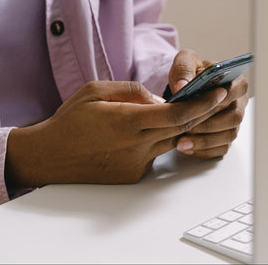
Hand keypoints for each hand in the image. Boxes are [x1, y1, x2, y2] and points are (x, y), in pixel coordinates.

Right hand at [5, 80, 227, 188]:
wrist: (49, 156)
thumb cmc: (70, 120)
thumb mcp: (97, 91)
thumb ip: (133, 91)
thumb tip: (160, 99)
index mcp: (126, 121)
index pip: (177, 114)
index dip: (202, 104)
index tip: (218, 93)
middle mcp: (135, 146)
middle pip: (181, 129)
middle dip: (202, 113)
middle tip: (215, 98)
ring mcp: (135, 164)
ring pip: (171, 141)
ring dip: (182, 126)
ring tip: (189, 109)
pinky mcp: (132, 175)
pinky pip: (156, 153)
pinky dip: (161, 139)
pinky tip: (153, 129)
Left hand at [169, 50, 248, 158]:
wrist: (186, 88)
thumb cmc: (190, 73)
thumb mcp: (185, 62)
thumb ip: (184, 69)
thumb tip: (183, 85)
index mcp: (235, 81)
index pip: (237, 90)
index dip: (222, 99)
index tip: (204, 105)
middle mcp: (238, 102)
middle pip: (234, 117)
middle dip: (209, 124)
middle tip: (187, 127)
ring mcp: (233, 122)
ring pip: (227, 136)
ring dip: (204, 141)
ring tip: (182, 142)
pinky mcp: (225, 137)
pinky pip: (220, 149)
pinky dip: (203, 151)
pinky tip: (186, 148)